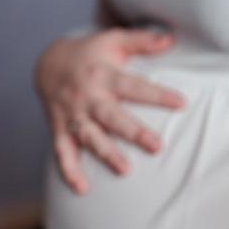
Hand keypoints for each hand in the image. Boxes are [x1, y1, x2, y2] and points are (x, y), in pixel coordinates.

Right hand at [34, 28, 184, 193]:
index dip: (158, 94)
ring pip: (88, 136)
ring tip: (125, 171)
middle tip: (157, 147)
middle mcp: (87, 97)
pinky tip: (82, 189)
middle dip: (133, 132)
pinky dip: (69, 171)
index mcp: (103, 75)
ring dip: (105, 154)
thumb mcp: (114, 40)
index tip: (182, 103)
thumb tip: (171, 38)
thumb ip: (142, 40)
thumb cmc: (91, 54)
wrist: (47, 63)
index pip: (134, 86)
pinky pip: (62, 152)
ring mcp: (72, 114)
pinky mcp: (59, 128)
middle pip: (111, 116)